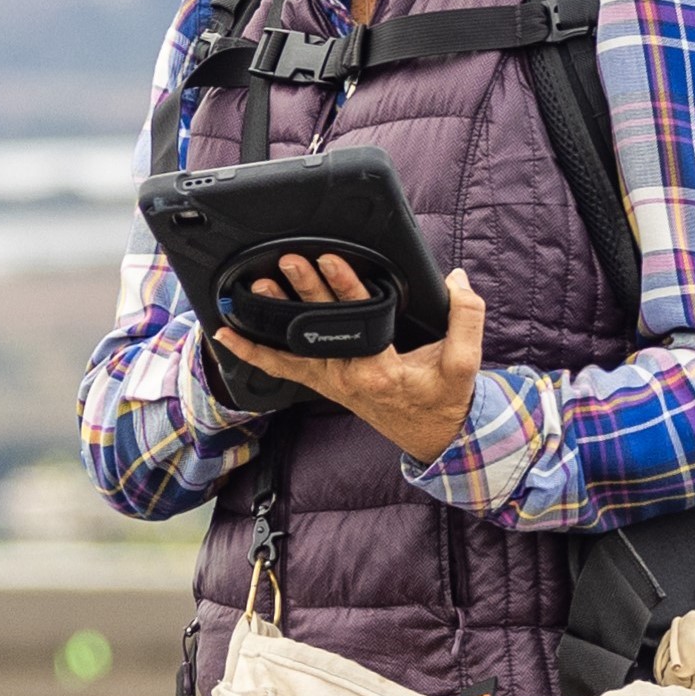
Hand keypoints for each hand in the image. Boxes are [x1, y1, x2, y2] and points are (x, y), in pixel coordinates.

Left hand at [214, 254, 488, 465]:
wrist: (431, 436)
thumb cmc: (444, 399)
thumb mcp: (465, 362)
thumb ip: (467, 317)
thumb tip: (456, 279)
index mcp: (380, 369)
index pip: (358, 319)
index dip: (345, 286)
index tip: (330, 259)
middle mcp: (347, 376)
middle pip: (320, 326)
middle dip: (304, 289)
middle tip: (288, 260)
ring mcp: (331, 382)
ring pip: (294, 346)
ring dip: (272, 315)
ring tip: (256, 286)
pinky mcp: (323, 384)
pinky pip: (282, 368)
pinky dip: (253, 352)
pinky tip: (227, 335)